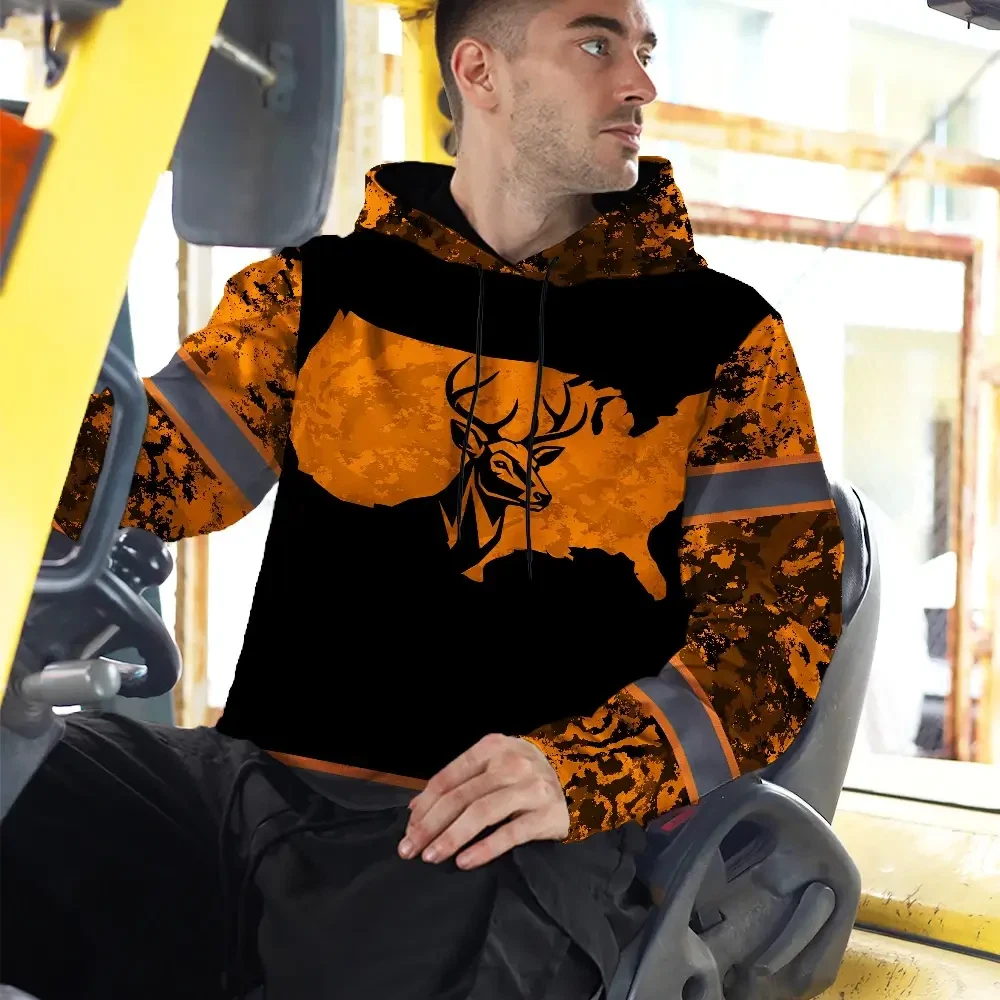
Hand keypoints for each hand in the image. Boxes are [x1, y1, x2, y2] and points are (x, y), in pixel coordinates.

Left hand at [398, 734, 569, 869]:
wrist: (577, 780)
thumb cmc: (522, 776)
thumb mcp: (490, 767)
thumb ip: (456, 784)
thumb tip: (415, 809)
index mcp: (491, 748)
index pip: (448, 778)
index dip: (424, 806)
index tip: (407, 831)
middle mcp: (510, 763)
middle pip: (461, 796)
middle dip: (430, 825)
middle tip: (409, 850)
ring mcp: (530, 788)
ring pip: (481, 813)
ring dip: (451, 837)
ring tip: (431, 857)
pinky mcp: (546, 814)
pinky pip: (510, 833)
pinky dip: (484, 848)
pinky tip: (464, 862)